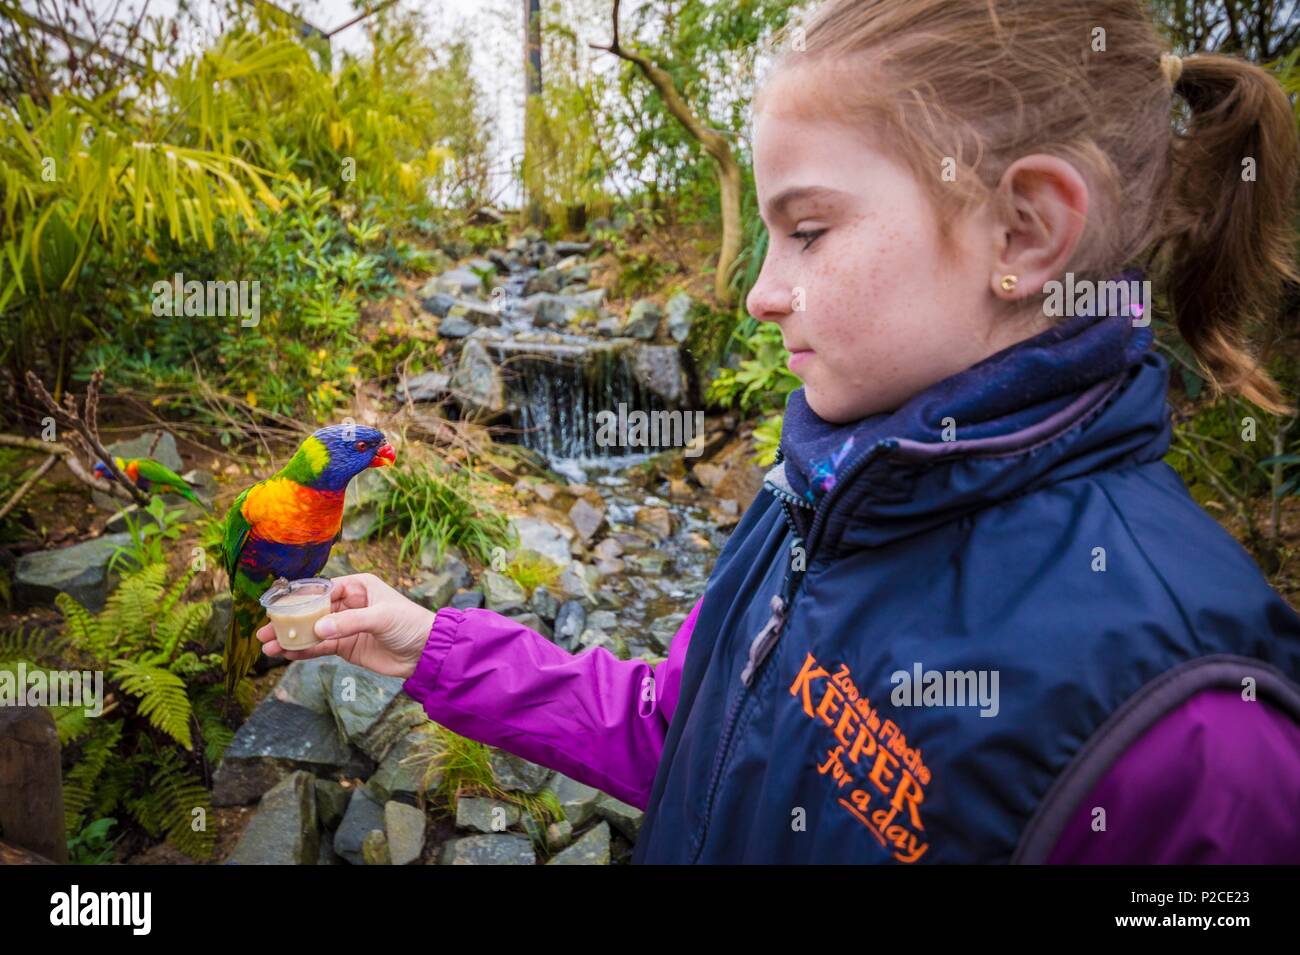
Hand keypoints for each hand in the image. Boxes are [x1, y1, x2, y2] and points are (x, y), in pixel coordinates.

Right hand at [256, 573, 436, 679]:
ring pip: (313, 631)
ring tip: (268, 647)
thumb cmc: (409, 624)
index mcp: (358, 586)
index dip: (300, 598)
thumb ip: (349, 623)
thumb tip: (318, 628)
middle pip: (312, 611)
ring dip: (292, 638)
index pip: (322, 589)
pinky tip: (286, 654)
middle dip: (289, 620)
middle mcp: (349, 604)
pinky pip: (321, 647)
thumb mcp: (381, 618)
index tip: (278, 607)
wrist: (426, 652)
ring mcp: (346, 626)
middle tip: (264, 630)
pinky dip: (304, 651)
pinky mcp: (347, 646)